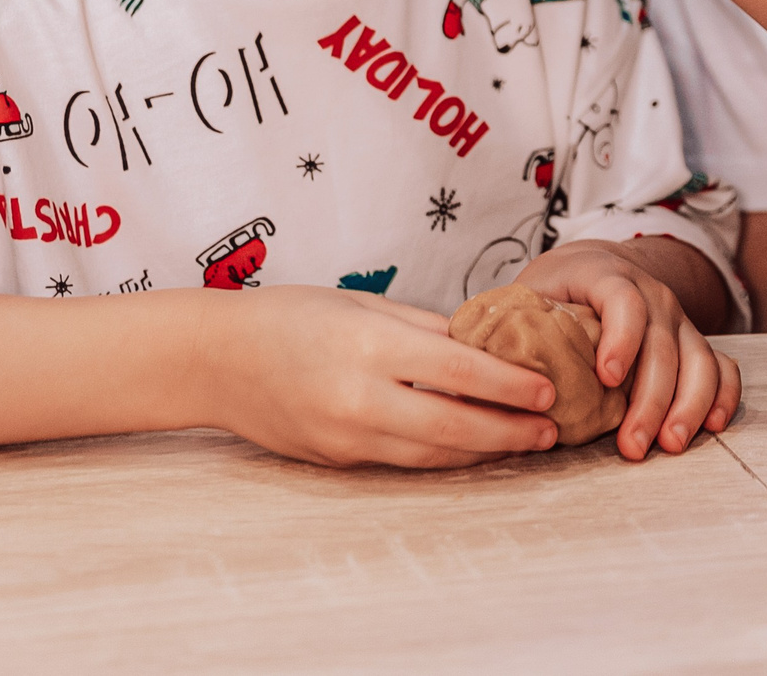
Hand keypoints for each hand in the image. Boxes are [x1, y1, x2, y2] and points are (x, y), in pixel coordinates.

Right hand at [208, 286, 561, 467]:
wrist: (215, 360)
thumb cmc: (288, 317)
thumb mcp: (360, 305)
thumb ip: (423, 328)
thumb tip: (485, 344)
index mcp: (369, 347)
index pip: (460, 373)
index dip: (511, 385)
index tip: (548, 389)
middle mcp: (359, 399)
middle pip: (454, 427)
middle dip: (510, 431)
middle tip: (551, 429)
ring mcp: (345, 437)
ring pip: (432, 455)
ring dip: (484, 451)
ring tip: (524, 441)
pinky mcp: (336, 460)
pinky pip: (402, 460)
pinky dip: (442, 456)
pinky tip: (471, 446)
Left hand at [514, 240, 742, 460]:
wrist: (596, 265)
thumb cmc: (556, 290)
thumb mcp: (528, 295)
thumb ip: (511, 330)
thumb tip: (481, 381)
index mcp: (606, 275)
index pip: (624, 301)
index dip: (621, 338)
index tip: (607, 378)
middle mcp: (652, 294)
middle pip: (663, 344)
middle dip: (651, 399)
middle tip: (633, 445)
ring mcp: (679, 319)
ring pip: (699, 359)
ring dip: (690, 405)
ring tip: (670, 444)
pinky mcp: (695, 341)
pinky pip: (722, 366)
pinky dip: (723, 395)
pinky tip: (713, 425)